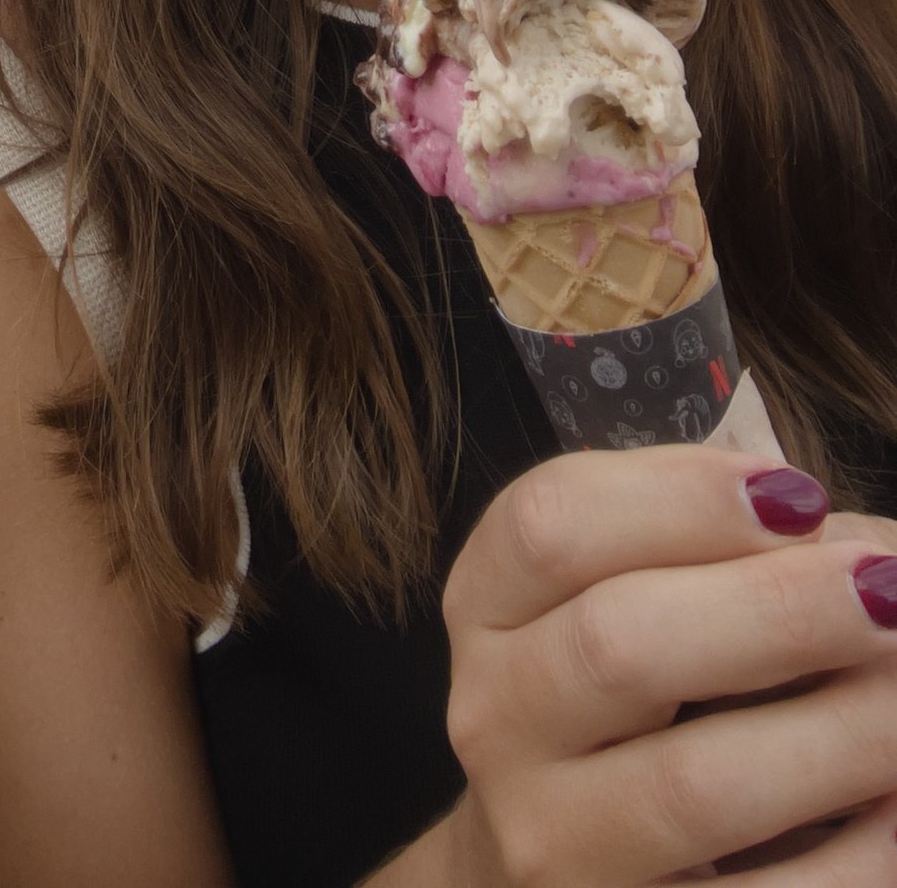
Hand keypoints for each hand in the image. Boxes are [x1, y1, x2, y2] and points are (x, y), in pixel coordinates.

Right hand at [436, 450, 896, 885]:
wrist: (560, 865)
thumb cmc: (622, 698)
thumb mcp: (622, 594)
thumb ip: (713, 551)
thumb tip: (867, 551)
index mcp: (487, 608)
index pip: (549, 526)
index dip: (675, 497)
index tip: (796, 494)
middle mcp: (497, 721)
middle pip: (616, 646)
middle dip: (773, 612)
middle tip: (886, 588)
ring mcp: (554, 842)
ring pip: (693, 787)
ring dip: (834, 735)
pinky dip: (856, 852)